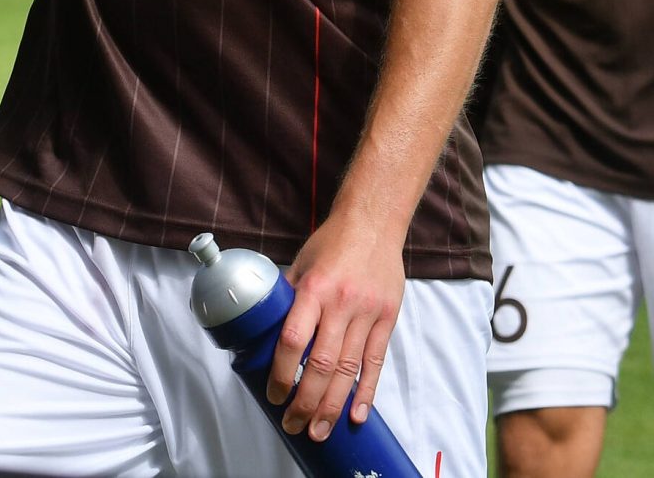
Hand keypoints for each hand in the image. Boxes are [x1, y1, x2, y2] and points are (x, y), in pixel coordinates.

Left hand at [267, 207, 405, 439]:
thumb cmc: (333, 243)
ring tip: (319, 431)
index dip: (281, 374)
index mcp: (314, 288)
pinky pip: (376, 361)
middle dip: (305, 402)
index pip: (294, 340)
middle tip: (293, 425)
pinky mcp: (388, 317)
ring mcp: (368, 311)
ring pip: (349, 369)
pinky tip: (356, 414)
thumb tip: (265, 337)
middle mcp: (342, 302)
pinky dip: (367, 391)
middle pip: (322, 364)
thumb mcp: (301, 265)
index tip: (273, 395)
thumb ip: (288, 301)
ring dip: (332, 405)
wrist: (374, 222)